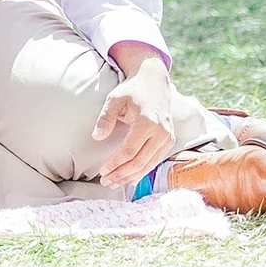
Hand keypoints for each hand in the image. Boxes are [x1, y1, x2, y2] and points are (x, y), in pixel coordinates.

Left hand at [93, 52, 176, 186]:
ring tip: (114, 182)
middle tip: (106, 181)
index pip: (129, 151)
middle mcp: (161, 133)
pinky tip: (130, 177)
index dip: (115, 163)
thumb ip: (105, 118)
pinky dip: (141, 171)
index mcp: (148, 122)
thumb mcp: (115, 99)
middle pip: (140, 162)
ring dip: (131, 176)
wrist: (155, 84)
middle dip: (121, 174)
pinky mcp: (169, 142)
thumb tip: (96, 136)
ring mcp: (168, 139)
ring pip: (148, 165)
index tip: (102, 171)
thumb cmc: (132, 91)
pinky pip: (154, 161)